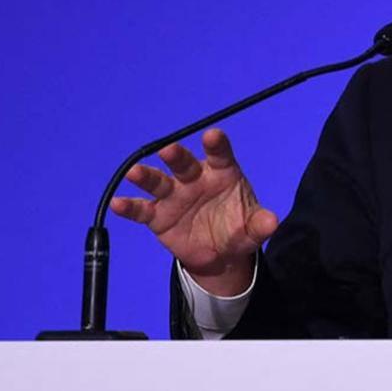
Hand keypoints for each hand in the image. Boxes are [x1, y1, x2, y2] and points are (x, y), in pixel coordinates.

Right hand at [110, 128, 275, 295]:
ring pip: (158, 181)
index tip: (213, 136)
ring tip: (135, 172)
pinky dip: (129, 207)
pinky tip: (119, 204)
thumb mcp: (253, 229)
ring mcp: (174, 196)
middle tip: (169, 150)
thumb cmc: (238, 228)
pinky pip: (142, 209)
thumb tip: (272, 222)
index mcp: (221, 173)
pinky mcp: (157, 216)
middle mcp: (194, 179)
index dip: (216, 145)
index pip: (220, 155)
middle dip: (176, 156)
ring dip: (146, 176)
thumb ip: (261, 224)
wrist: (220, 254)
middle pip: (184, 163)